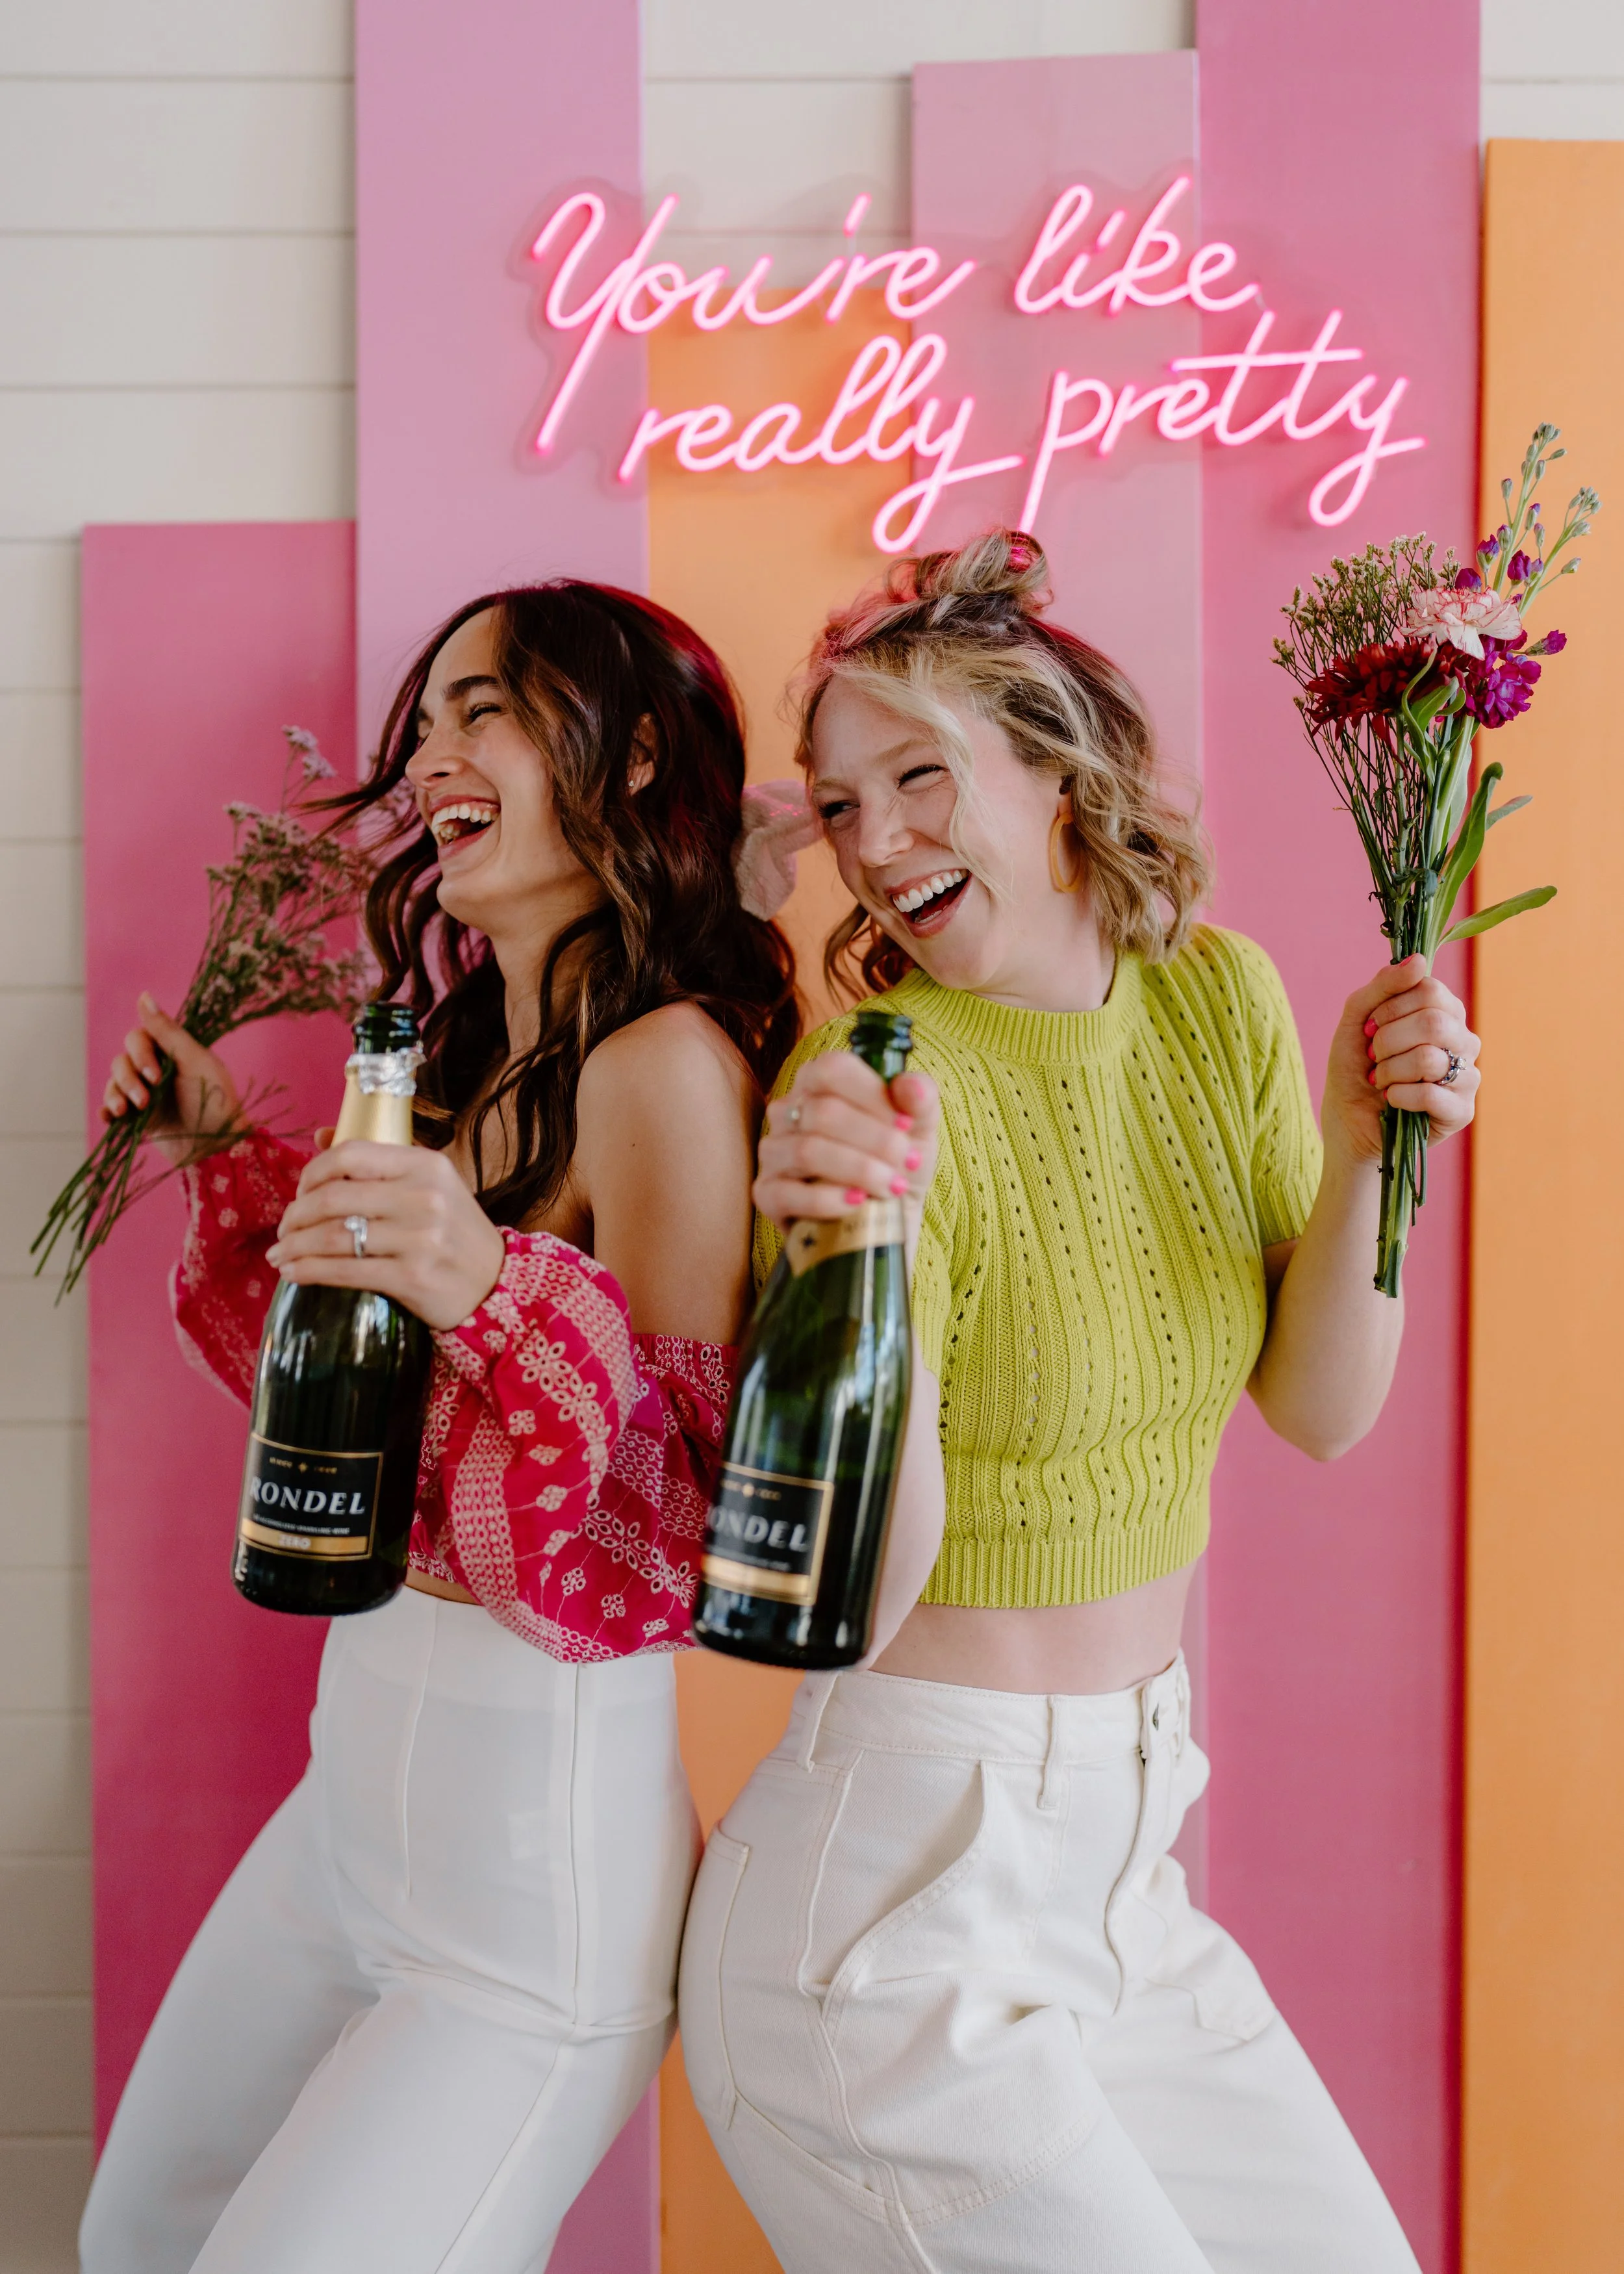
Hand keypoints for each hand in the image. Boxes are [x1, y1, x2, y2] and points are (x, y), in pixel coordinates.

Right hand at [101, 993, 243, 1166]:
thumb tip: (143, 995)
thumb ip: (168, 1031)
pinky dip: (107, 1110)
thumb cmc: (215, 1101)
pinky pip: (111, 1107)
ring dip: (116, 1094)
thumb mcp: (196, 1061)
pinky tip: (110, 1117)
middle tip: (146, 1099)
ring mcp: (145, 1093)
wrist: (217, 1146)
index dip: (140, 1054)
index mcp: (172, 1051)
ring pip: (114, 1082)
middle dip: (129, 1079)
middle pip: (122, 1060)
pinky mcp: (138, 1117)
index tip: (156, 1074)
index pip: (138, 1037)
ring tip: (128, 1112)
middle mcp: (156, 1068)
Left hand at [266, 1141, 506, 1330]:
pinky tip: (293, 1274)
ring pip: (333, 1237)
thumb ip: (378, 1162)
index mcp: (425, 1165)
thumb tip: (320, 1135)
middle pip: (333, 1198)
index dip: (312, 1172)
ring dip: (294, 1247)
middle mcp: (423, 1197)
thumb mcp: (430, 1185)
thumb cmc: (454, 1232)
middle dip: (295, 1216)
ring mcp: (419, 1239)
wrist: (496, 1284)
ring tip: (280, 1255)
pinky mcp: (412, 1278)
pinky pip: (345, 1272)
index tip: (300, 1192)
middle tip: (283, 1230)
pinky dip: (309, 1272)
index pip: (350, 1155)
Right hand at [754, 1053, 940, 1248]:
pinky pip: (787, 1193)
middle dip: (876, 1141)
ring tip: (892, 1187)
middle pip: (823, 1112)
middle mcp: (787, 1112)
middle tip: (908, 1163)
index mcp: (819, 1083)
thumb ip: (920, 1100)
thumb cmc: (895, 1164)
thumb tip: (909, 1086)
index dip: (872, 1095)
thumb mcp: (919, 1131)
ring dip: (859, 1170)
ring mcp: (773, 1153)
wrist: (882, 1222)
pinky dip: (828, 1199)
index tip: (906, 1125)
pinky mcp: (766, 1194)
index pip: (832, 1070)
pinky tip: (857, 1203)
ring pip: (807, 1151)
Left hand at [1323, 955, 1479, 1168]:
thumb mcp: (1357, 1020)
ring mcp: (1467, 1076)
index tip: (1371, 1027)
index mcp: (1444, 1013)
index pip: (1429, 990)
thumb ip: (1383, 986)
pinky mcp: (1462, 1111)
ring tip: (1381, 1081)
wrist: (1347, 1123)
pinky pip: (1431, 1094)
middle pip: (1434, 1022)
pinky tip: (1391, 1101)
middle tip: (1373, 1058)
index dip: (1391, 1007)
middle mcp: (1463, 1041)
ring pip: (1430, 1058)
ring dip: (1389, 1071)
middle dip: (1387, 1041)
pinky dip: (1398, 1096)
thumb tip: (1418, 960)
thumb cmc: (1355, 1068)